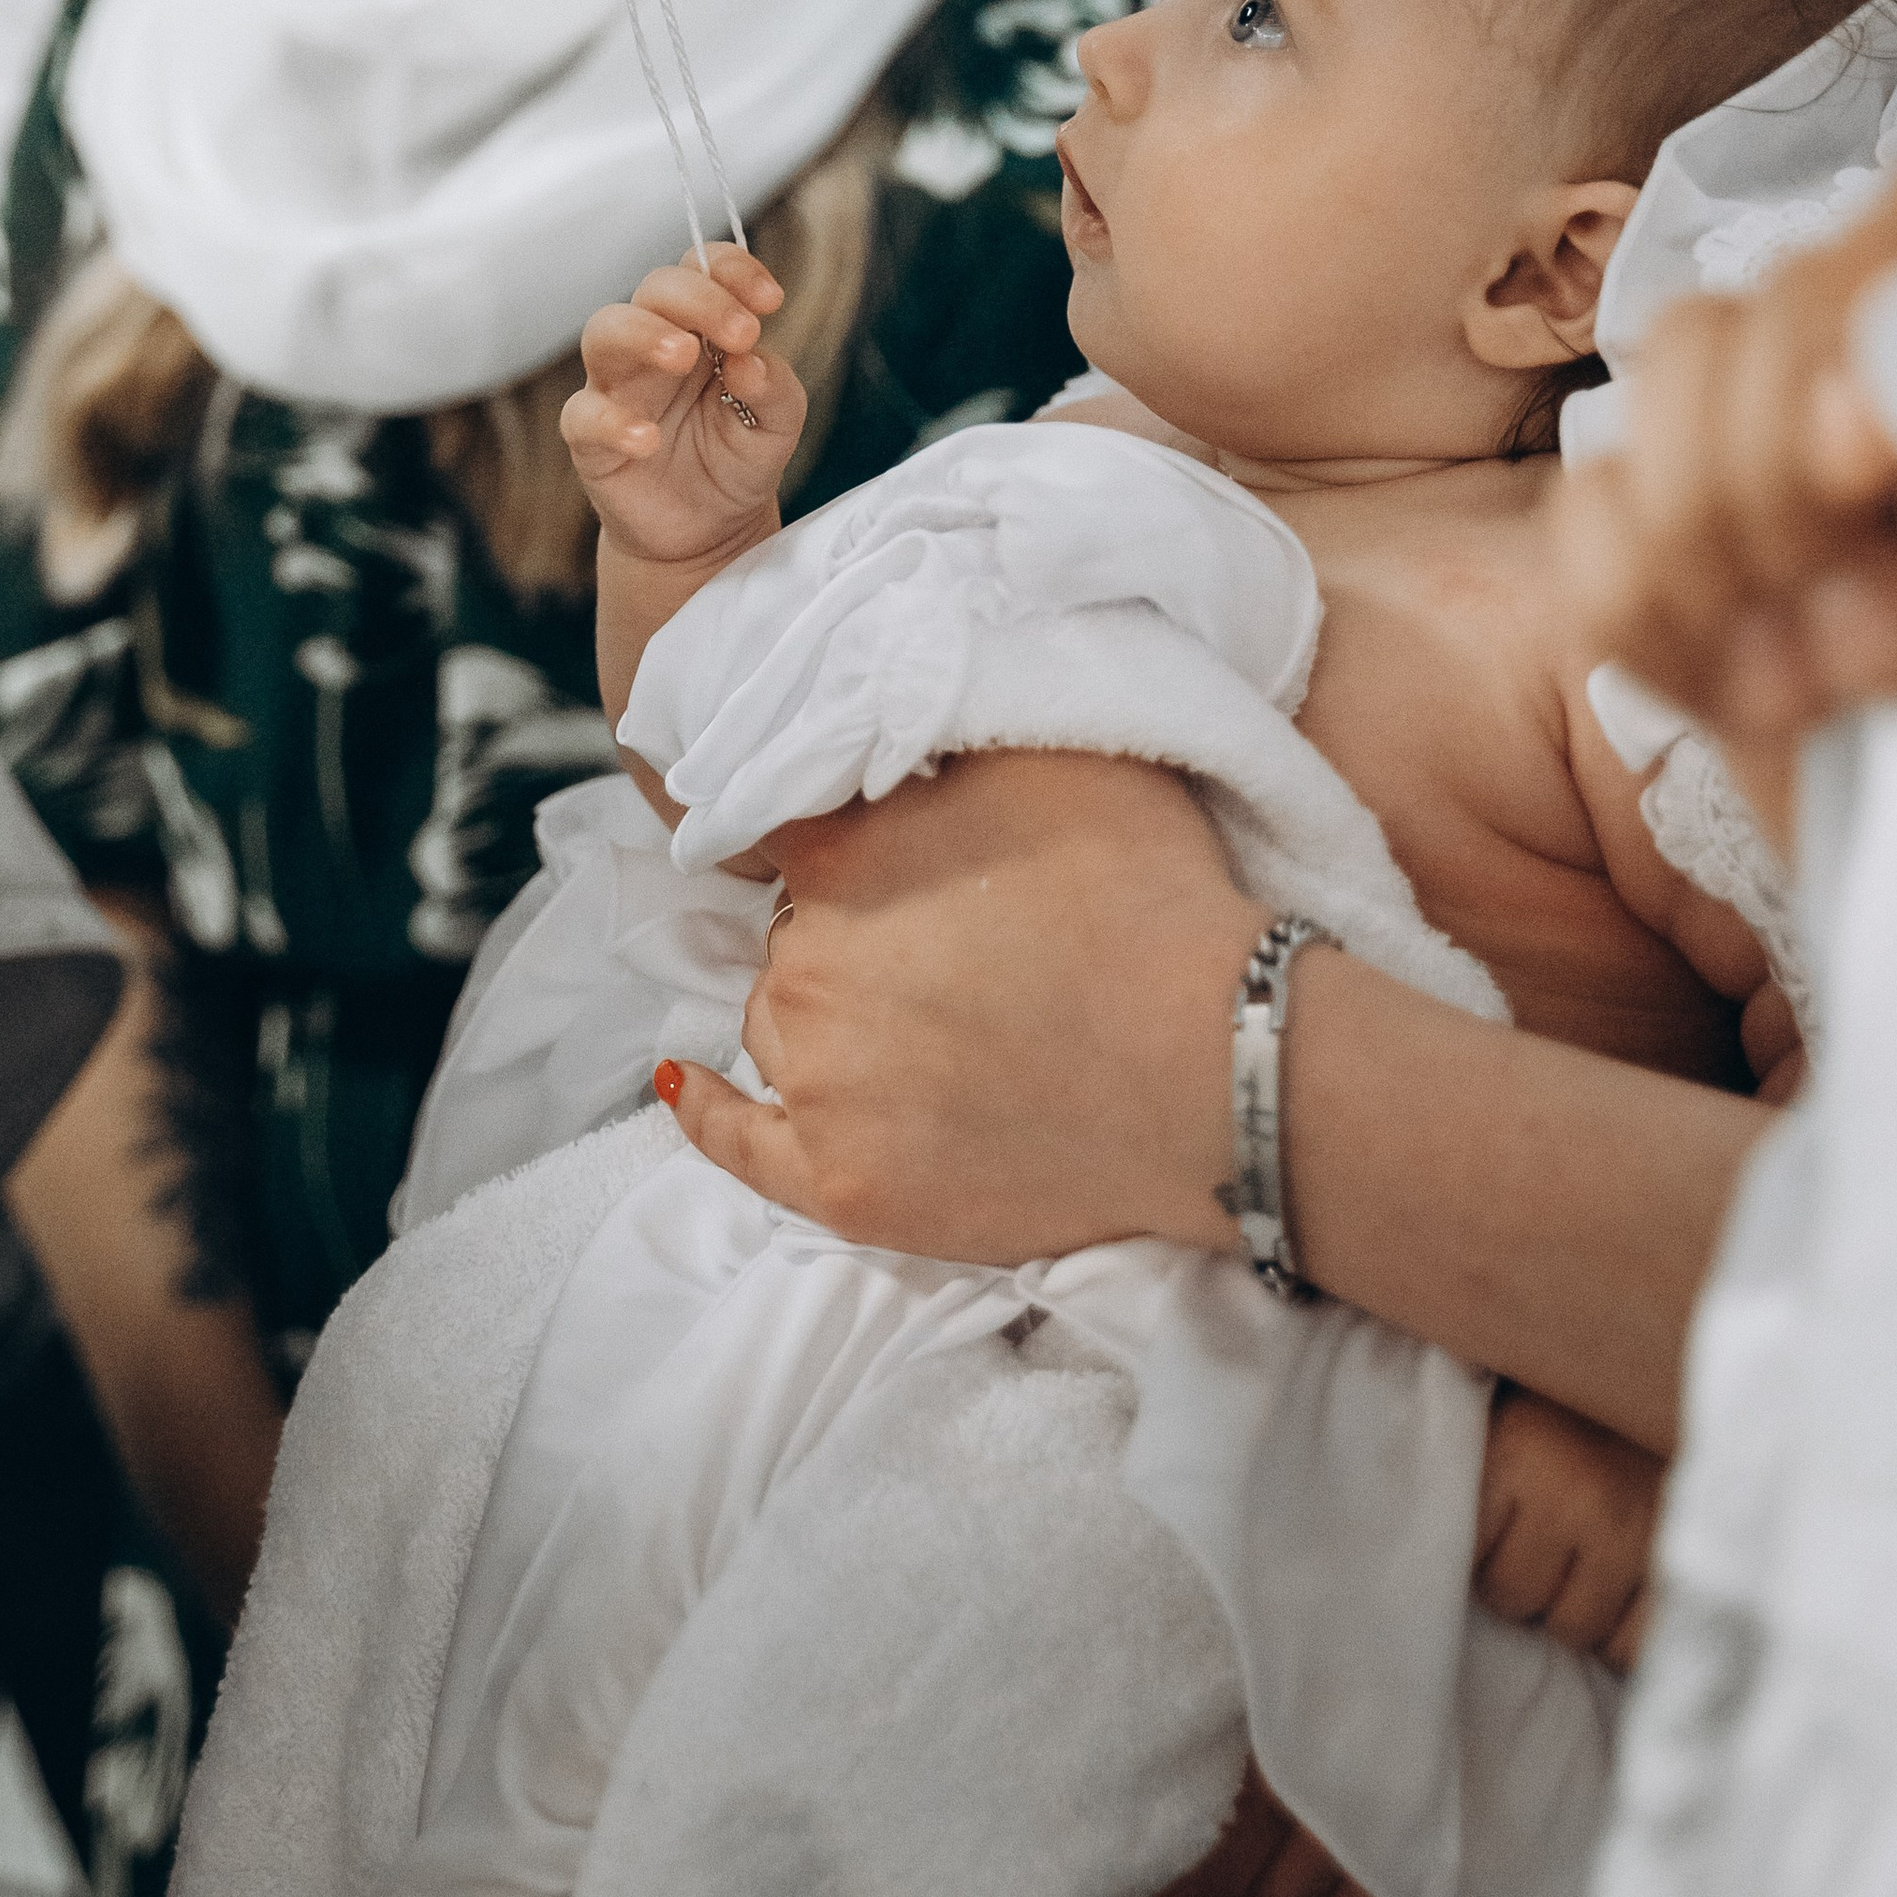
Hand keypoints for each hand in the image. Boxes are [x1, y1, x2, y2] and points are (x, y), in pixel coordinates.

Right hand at [561, 245, 802, 563]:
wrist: (709, 535)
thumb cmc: (736, 461)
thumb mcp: (778, 426)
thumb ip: (776, 388)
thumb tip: (749, 362)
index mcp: (701, 327)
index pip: (702, 269)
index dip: (732, 271)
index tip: (768, 299)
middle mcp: (654, 345)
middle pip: (654, 288)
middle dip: (698, 298)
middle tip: (741, 332)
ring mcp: (618, 388)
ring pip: (604, 331)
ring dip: (645, 333)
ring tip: (684, 356)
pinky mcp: (591, 440)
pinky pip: (582, 416)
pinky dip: (612, 421)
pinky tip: (648, 439)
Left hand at [662, 746, 1257, 1261]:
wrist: (1216, 1068)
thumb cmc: (1148, 898)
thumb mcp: (1048, 757)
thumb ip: (940, 734)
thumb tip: (876, 710)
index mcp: (840, 858)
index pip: (790, 830)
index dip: (842, 837)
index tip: (880, 847)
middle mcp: (806, 967)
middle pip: (794, 932)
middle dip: (852, 927)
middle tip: (949, 941)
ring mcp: (819, 1086)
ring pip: (779, 1025)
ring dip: (820, 1011)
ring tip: (907, 1016)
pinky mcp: (846, 1185)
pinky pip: (740, 1145)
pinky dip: (707, 1111)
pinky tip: (681, 1082)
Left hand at [1472, 1386, 1661, 1675]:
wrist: (1677, 1373)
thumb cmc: (1581, 1401)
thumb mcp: (1521, 1410)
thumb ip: (1487, 1469)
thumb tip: (1428, 1537)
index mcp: (1521, 1454)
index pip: (1469, 1552)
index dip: (1481, 1553)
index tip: (1498, 1536)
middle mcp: (1576, 1499)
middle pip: (1517, 1599)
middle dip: (1524, 1585)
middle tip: (1542, 1555)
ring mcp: (1634, 1537)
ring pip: (1575, 1629)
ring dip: (1574, 1611)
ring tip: (1582, 1573)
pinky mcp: (1682, 1568)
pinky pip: (1635, 1645)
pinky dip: (1624, 1635)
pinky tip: (1621, 1601)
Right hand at [1550, 156, 1896, 804]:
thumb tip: (1850, 411)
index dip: (1851, 322)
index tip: (1860, 472)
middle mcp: (1860, 356)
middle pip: (1742, 319)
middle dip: (1771, 504)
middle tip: (1870, 658)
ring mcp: (1749, 437)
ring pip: (1651, 401)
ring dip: (1715, 576)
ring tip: (1816, 693)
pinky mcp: (1660, 529)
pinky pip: (1582, 519)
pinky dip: (1653, 628)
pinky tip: (1753, 700)